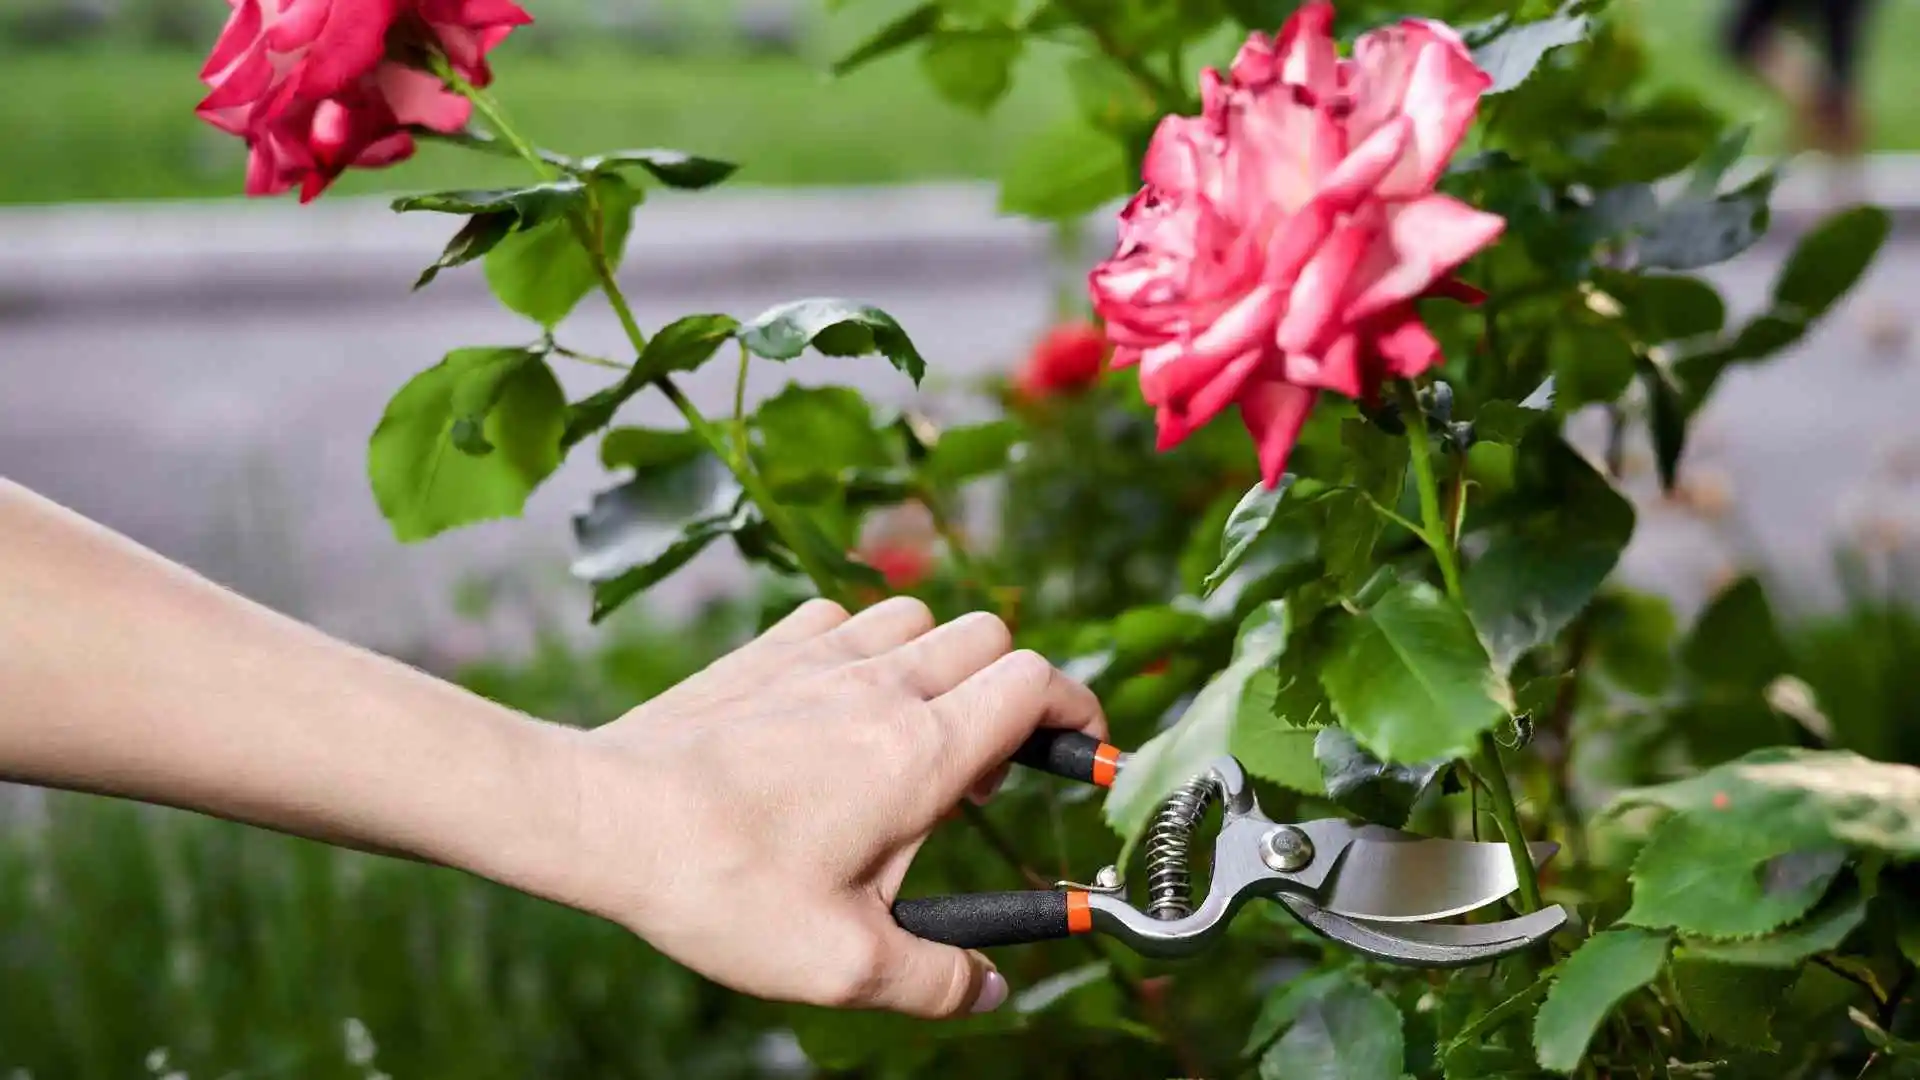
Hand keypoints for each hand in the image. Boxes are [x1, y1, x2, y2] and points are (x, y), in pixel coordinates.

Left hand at [547, 597, 1106, 1018]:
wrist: (605, 817)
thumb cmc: (723, 888)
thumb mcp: (841, 963)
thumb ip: (935, 983)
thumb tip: (988, 992)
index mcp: (921, 753)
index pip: (1036, 686)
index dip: (1077, 712)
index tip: (1084, 755)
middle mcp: (883, 686)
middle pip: (991, 639)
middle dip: (1014, 692)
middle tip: (983, 771)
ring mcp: (822, 657)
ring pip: (921, 617)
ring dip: (940, 662)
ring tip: (912, 737)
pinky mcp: (768, 650)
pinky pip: (845, 617)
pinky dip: (865, 648)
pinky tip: (836, 705)